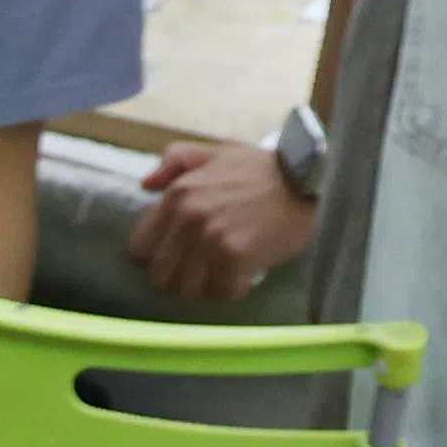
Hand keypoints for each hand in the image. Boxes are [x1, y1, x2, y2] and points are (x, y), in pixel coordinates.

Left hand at [135, 144, 320, 302]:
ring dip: (204, 288)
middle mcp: (187, 217)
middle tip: (202, 273)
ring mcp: (210, 238)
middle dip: (180, 278)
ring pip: (187, 290)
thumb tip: (145, 184)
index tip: (178, 257)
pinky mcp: (235, 256)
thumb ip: (176, 161)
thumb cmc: (261, 170)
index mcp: (177, 195)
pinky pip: (220, 292)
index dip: (157, 257)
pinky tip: (244, 278)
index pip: (140, 248)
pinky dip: (232, 290)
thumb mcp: (215, 154)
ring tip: (222, 276)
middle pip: (161, 276)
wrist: (306, 178)